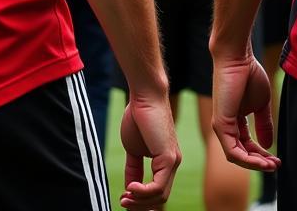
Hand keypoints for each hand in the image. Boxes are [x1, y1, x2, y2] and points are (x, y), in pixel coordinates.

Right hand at [119, 90, 180, 209]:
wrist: (144, 96)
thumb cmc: (138, 117)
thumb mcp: (133, 149)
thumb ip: (133, 168)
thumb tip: (129, 189)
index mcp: (165, 161)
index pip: (157, 191)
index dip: (140, 200)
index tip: (123, 198)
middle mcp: (173, 163)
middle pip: (160, 198)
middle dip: (139, 205)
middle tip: (123, 202)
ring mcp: (173, 161)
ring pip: (160, 196)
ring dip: (139, 201)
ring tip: (125, 196)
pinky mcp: (169, 158)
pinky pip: (158, 186)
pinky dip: (143, 192)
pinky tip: (130, 187)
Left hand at [211, 50, 279, 170]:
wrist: (238, 58)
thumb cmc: (249, 74)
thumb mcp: (262, 104)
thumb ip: (264, 124)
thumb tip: (268, 145)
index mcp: (235, 120)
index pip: (247, 145)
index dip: (262, 155)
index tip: (277, 160)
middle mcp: (226, 126)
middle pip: (242, 153)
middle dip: (259, 162)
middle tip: (275, 166)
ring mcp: (222, 126)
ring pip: (236, 156)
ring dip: (254, 164)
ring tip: (271, 166)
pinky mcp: (220, 124)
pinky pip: (232, 150)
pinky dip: (247, 159)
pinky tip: (261, 161)